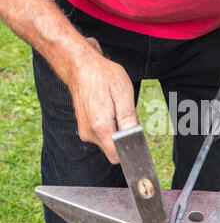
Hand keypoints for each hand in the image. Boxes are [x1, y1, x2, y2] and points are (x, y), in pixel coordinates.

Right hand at [67, 42, 137, 163]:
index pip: (117, 155)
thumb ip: (128, 118)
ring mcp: (86, 131)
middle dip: (124, 136)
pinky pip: (102, 135)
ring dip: (117, 130)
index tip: (135, 137)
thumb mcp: (123, 92)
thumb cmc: (103, 76)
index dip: (129, 149)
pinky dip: (110, 127)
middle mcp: (90, 133)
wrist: (81, 67)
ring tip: (115, 109)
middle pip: (114, 149)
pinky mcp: (85, 128)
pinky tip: (109, 110)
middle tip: (125, 114)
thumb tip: (135, 137)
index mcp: (101, 127)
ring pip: (109, 142)